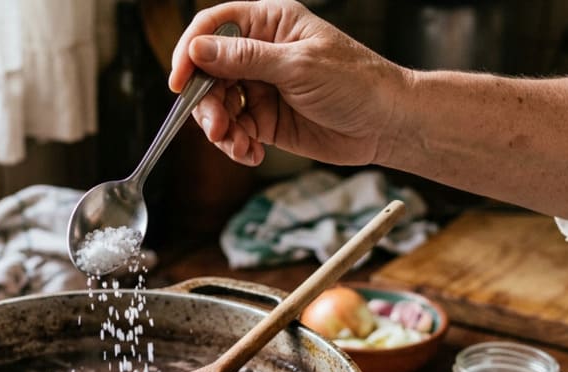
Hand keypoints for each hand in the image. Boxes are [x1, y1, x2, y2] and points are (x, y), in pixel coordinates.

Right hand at [169, 0, 406, 166]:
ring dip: (220, 128)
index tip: (180, 81)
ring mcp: (261, 87)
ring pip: (217, 105)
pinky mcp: (266, 119)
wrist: (387, 125)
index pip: (213, 27)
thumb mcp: (298, 66)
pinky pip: (235, 131)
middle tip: (217, 127)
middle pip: (207, 71)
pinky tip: (250, 153)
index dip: (189, 51)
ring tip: (237, 144)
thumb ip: (245, 59)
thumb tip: (198, 50)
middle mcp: (260, 53)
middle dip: (206, 102)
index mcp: (269, 23)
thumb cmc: (357, 83)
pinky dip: (236, 145)